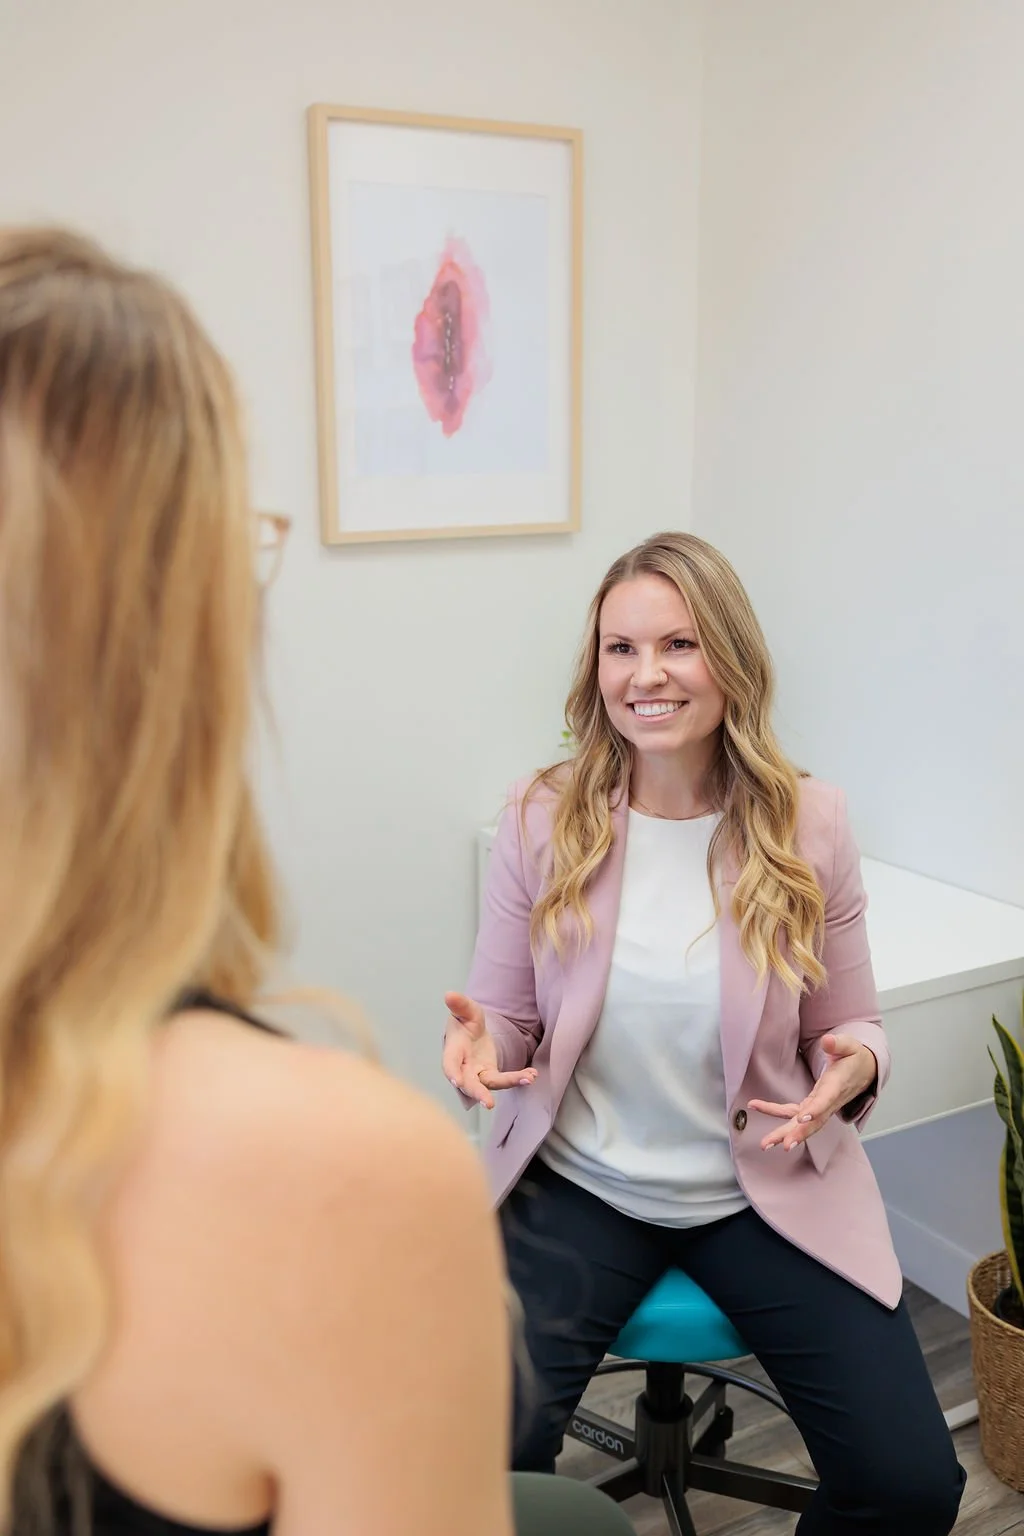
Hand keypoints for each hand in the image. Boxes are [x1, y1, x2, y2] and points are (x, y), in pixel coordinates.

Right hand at [442, 991, 536, 1110]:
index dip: (452, 1072)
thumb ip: (460, 1005)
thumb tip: (449, 995)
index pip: (450, 1064)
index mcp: (453, 1052)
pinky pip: (504, 1080)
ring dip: (509, 1083)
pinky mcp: (491, 1075)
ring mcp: (478, 1074)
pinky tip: (532, 1074)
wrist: (470, 1030)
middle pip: (469, 1084)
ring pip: (491, 1084)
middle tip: (489, 1103)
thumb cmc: (464, 1021)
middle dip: (478, 1093)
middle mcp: (464, 1068)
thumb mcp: (465, 1010)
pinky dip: (518, 1078)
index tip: (457, 1081)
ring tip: (528, 1078)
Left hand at [748, 1034, 877, 1151]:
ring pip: (802, 1124)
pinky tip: (756, 1106)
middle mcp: (828, 1102)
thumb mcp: (849, 1046)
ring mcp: (820, 1107)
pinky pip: (793, 1113)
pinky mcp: (812, 1106)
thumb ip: (838, 1044)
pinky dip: (775, 1112)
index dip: (816, 1110)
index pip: (826, 1101)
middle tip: (783, 1145)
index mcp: (837, 1086)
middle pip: (813, 1122)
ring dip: (784, 1133)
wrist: (863, 1070)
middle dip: (798, 1134)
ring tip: (766, 1144)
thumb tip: (828, 1041)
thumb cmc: (854, 1058)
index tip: (803, 1118)